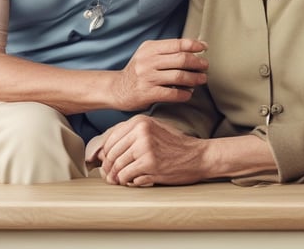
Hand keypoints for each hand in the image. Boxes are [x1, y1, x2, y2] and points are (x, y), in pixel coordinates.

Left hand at [90, 115, 206, 186]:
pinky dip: (127, 182)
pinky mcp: (149, 164)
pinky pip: (127, 176)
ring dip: (116, 177)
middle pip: (112, 154)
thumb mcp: (154, 129)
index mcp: (140, 122)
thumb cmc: (175, 144)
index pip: (111, 139)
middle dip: (108, 168)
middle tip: (109, 175)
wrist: (198, 156)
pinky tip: (133, 181)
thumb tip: (106, 150)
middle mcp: (141, 132)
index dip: (105, 153)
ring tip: (119, 180)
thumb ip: (132, 134)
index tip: (105, 161)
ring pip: (117, 167)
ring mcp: (145, 148)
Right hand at [111, 38, 207, 110]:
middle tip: (205, 66)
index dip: (193, 45)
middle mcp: (148, 60)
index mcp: (149, 48)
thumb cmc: (138, 71)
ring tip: (202, 79)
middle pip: (181, 59)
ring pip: (178, 76)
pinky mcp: (147, 93)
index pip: (176, 43)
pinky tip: (189, 94)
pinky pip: (172, 93)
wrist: (116, 89)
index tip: (204, 47)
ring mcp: (147, 77)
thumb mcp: (147, 54)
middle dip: (197, 62)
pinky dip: (184, 94)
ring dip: (194, 78)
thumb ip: (165, 51)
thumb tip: (192, 49)